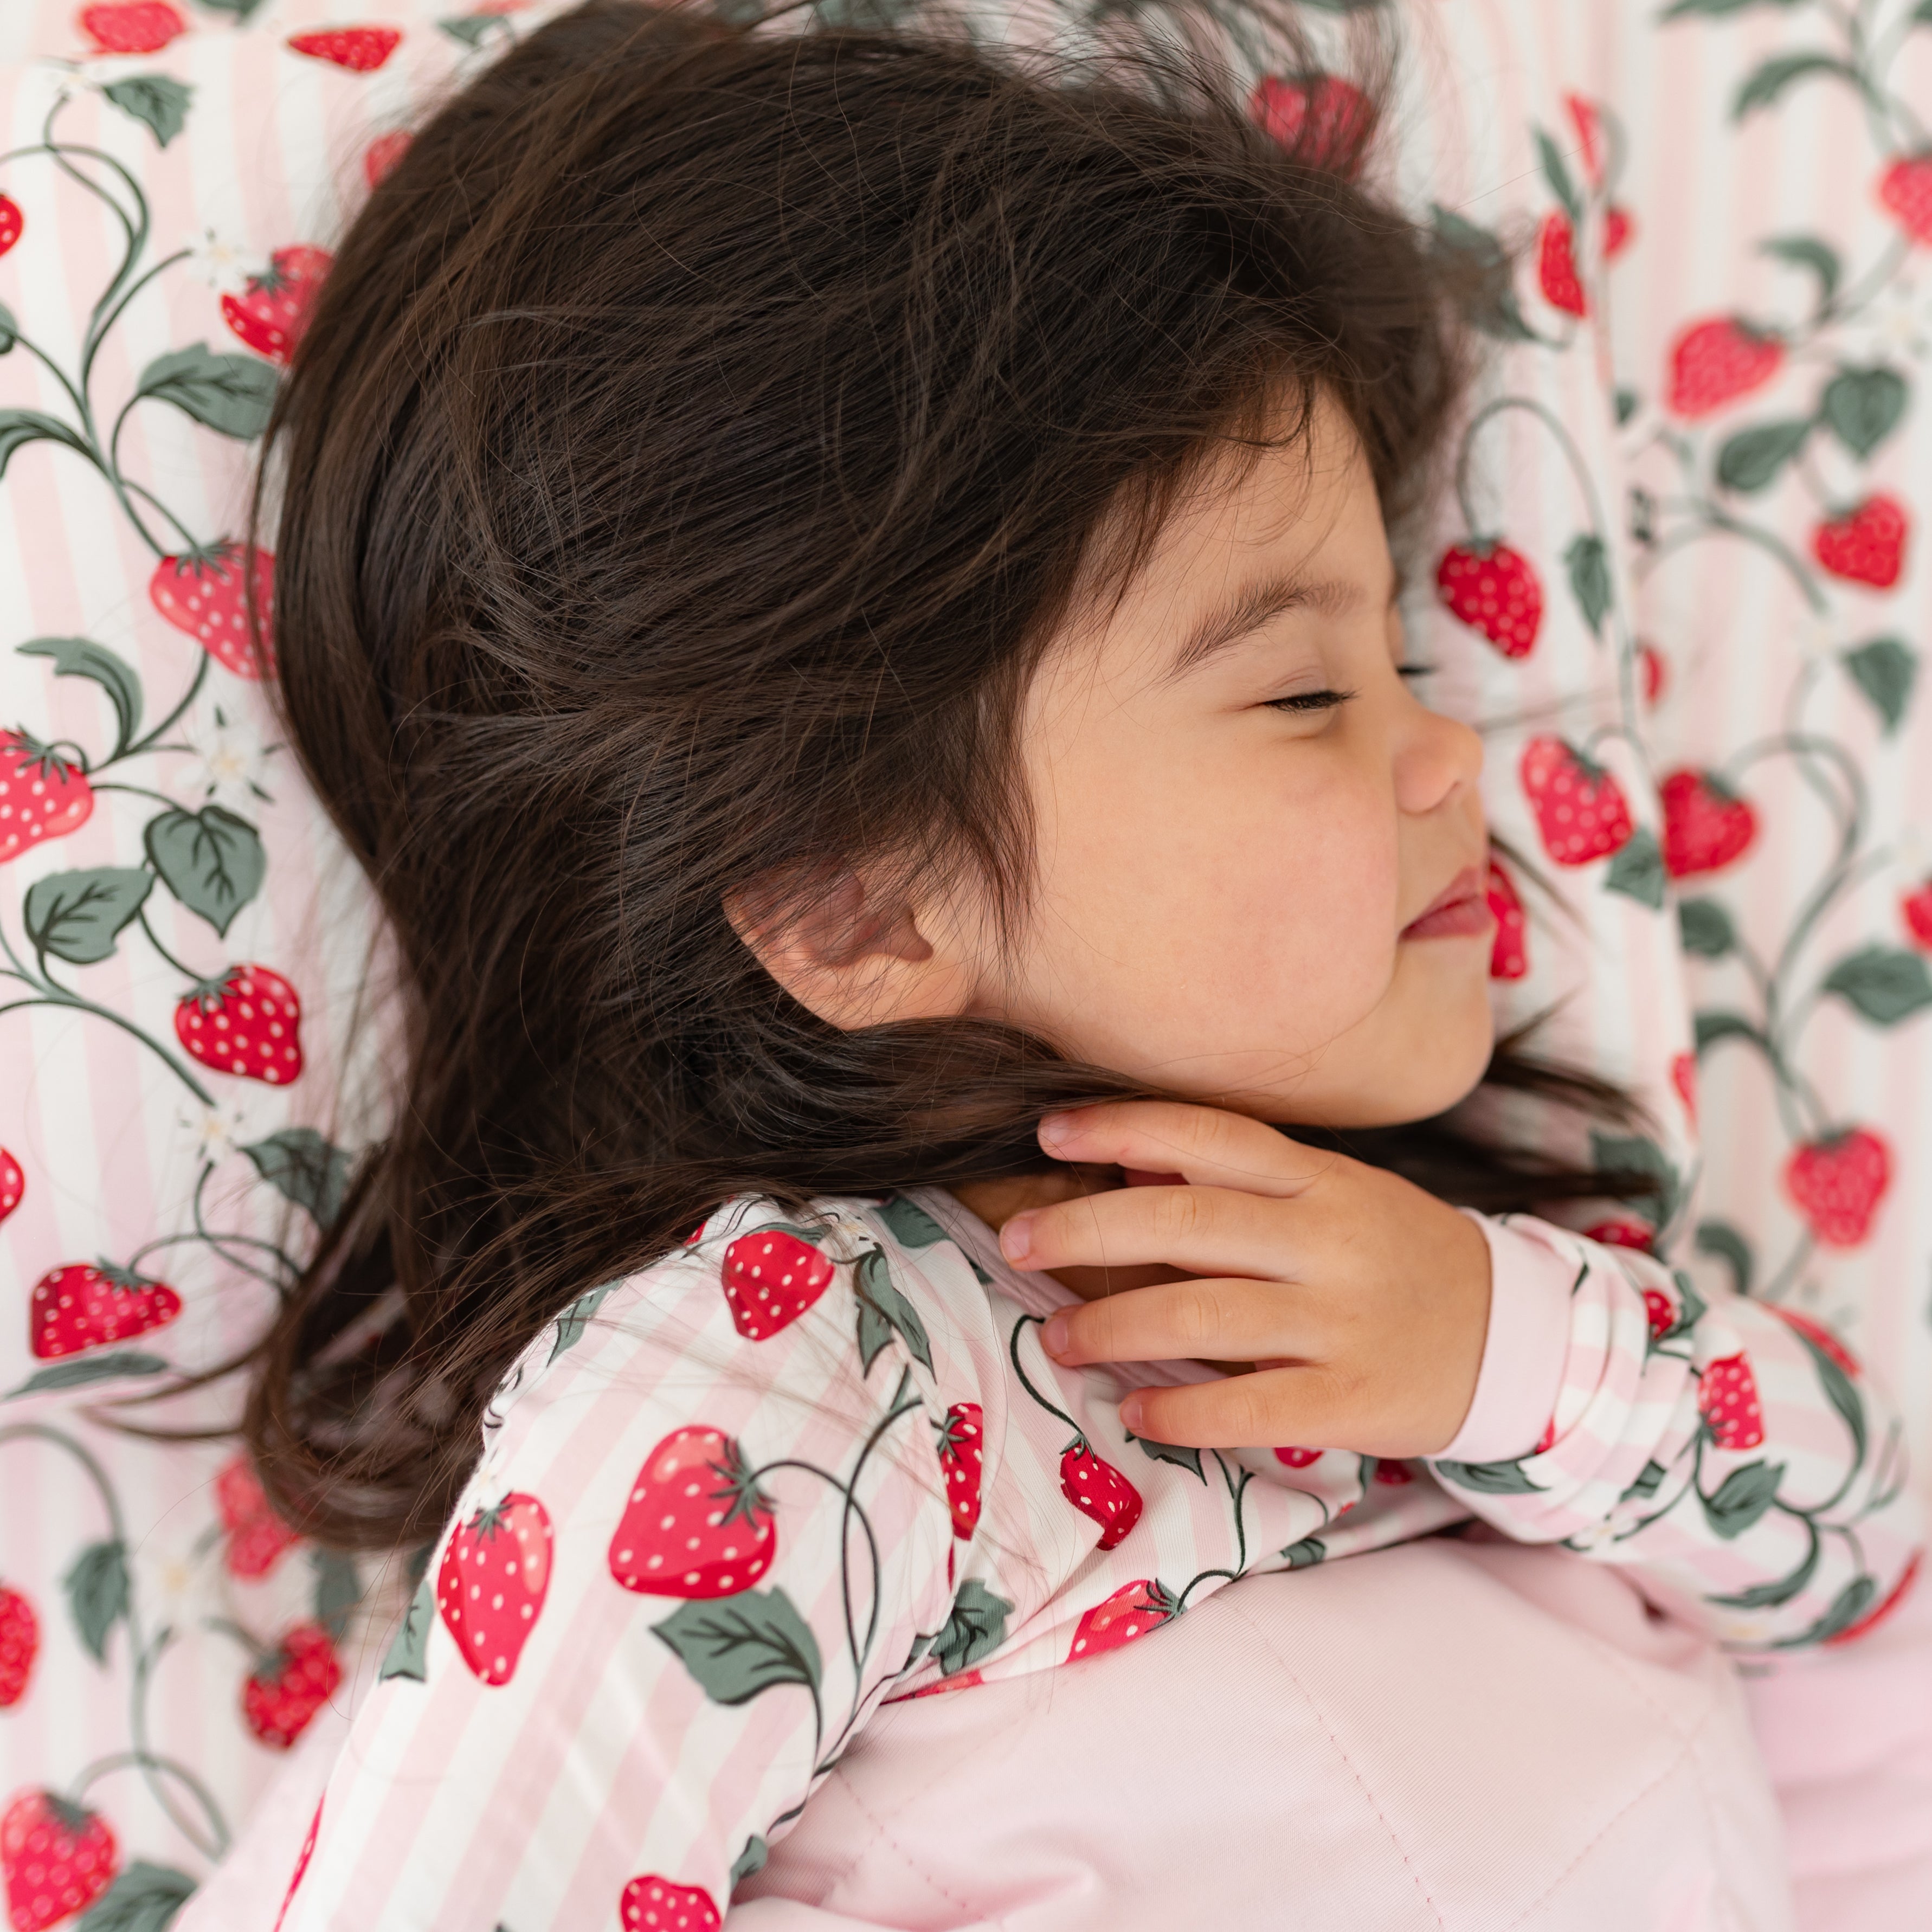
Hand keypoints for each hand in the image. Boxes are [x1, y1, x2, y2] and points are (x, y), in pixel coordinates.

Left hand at [1001, 1100, 1492, 1456]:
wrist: (1511, 1335)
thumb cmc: (1393, 1256)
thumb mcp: (1332, 1196)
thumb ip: (1239, 1179)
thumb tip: (1128, 1160)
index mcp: (1319, 1178)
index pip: (1208, 1136)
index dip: (1122, 1128)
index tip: (1047, 1132)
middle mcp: (1327, 1239)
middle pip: (1186, 1220)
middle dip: (1085, 1230)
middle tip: (1015, 1240)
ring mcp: (1342, 1320)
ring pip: (1202, 1315)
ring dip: (1112, 1327)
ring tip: (1056, 1336)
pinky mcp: (1354, 1399)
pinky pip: (1246, 1407)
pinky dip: (1178, 1411)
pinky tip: (1132, 1411)